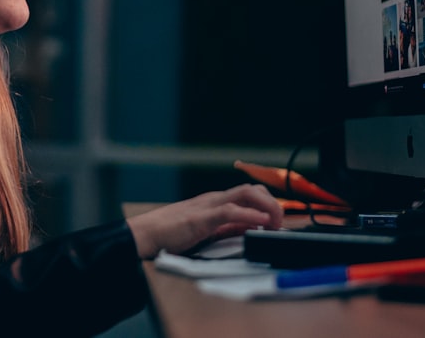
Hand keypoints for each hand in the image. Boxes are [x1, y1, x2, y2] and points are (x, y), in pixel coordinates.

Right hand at [126, 184, 283, 258]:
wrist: (145, 234)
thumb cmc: (170, 233)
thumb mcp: (206, 231)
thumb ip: (227, 229)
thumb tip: (250, 229)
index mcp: (215, 202)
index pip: (249, 194)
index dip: (268, 204)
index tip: (277, 222)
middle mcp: (214, 199)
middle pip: (252, 189)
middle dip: (272, 203)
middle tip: (279, 224)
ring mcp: (208, 205)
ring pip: (245, 194)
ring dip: (267, 207)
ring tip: (275, 223)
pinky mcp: (201, 218)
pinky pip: (230, 211)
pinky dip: (250, 215)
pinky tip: (262, 223)